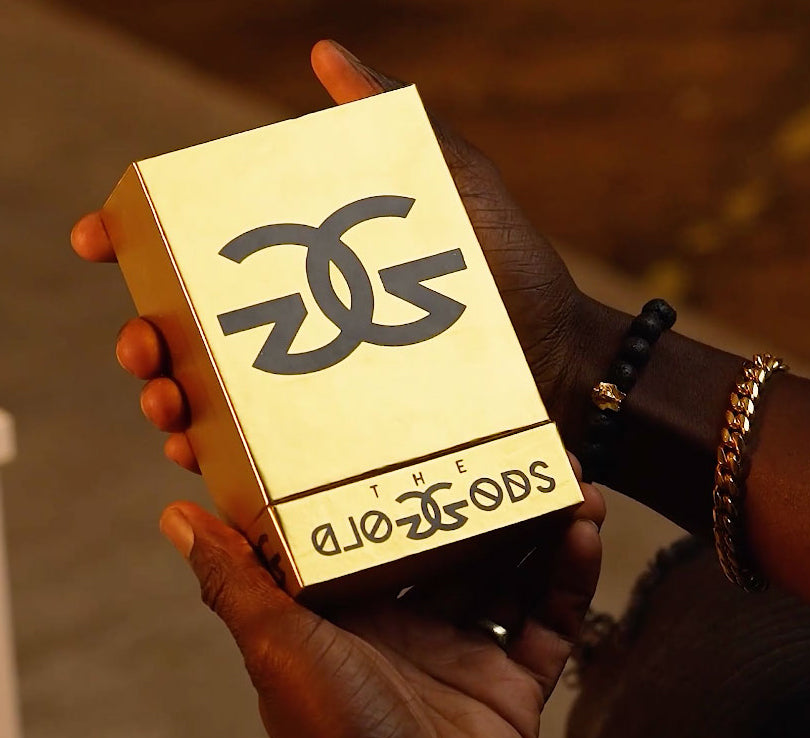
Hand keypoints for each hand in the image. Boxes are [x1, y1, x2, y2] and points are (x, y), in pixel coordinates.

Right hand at [71, 40, 592, 473]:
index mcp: (311, 264)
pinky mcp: (344, 444)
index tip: (97, 239)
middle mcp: (304, 327)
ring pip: (215, 400)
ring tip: (165, 402)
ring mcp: (320, 390)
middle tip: (141, 345)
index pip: (206, 251)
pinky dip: (218, 457)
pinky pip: (266, 459)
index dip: (137, 241)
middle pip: (193, 332)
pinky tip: (198, 453)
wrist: (558, 363)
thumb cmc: (513, 275)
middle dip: (145, 337)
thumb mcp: (456, 185)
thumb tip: (324, 52)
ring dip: (168, 400)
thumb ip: (393, 122)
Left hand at [158, 479, 603, 737]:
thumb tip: (175, 514)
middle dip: (496, 500)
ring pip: (514, 575)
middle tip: (531, 450)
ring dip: (544, 529)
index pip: (390, 532)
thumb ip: (238, 581)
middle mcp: (412, 629)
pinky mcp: (514, 687)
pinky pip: (550, 622)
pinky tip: (584, 536)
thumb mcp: (279, 647)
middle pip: (462, 547)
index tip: (442, 436)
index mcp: (356, 614)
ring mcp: (466, 656)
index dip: (418, 486)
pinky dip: (570, 580)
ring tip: (576, 485)